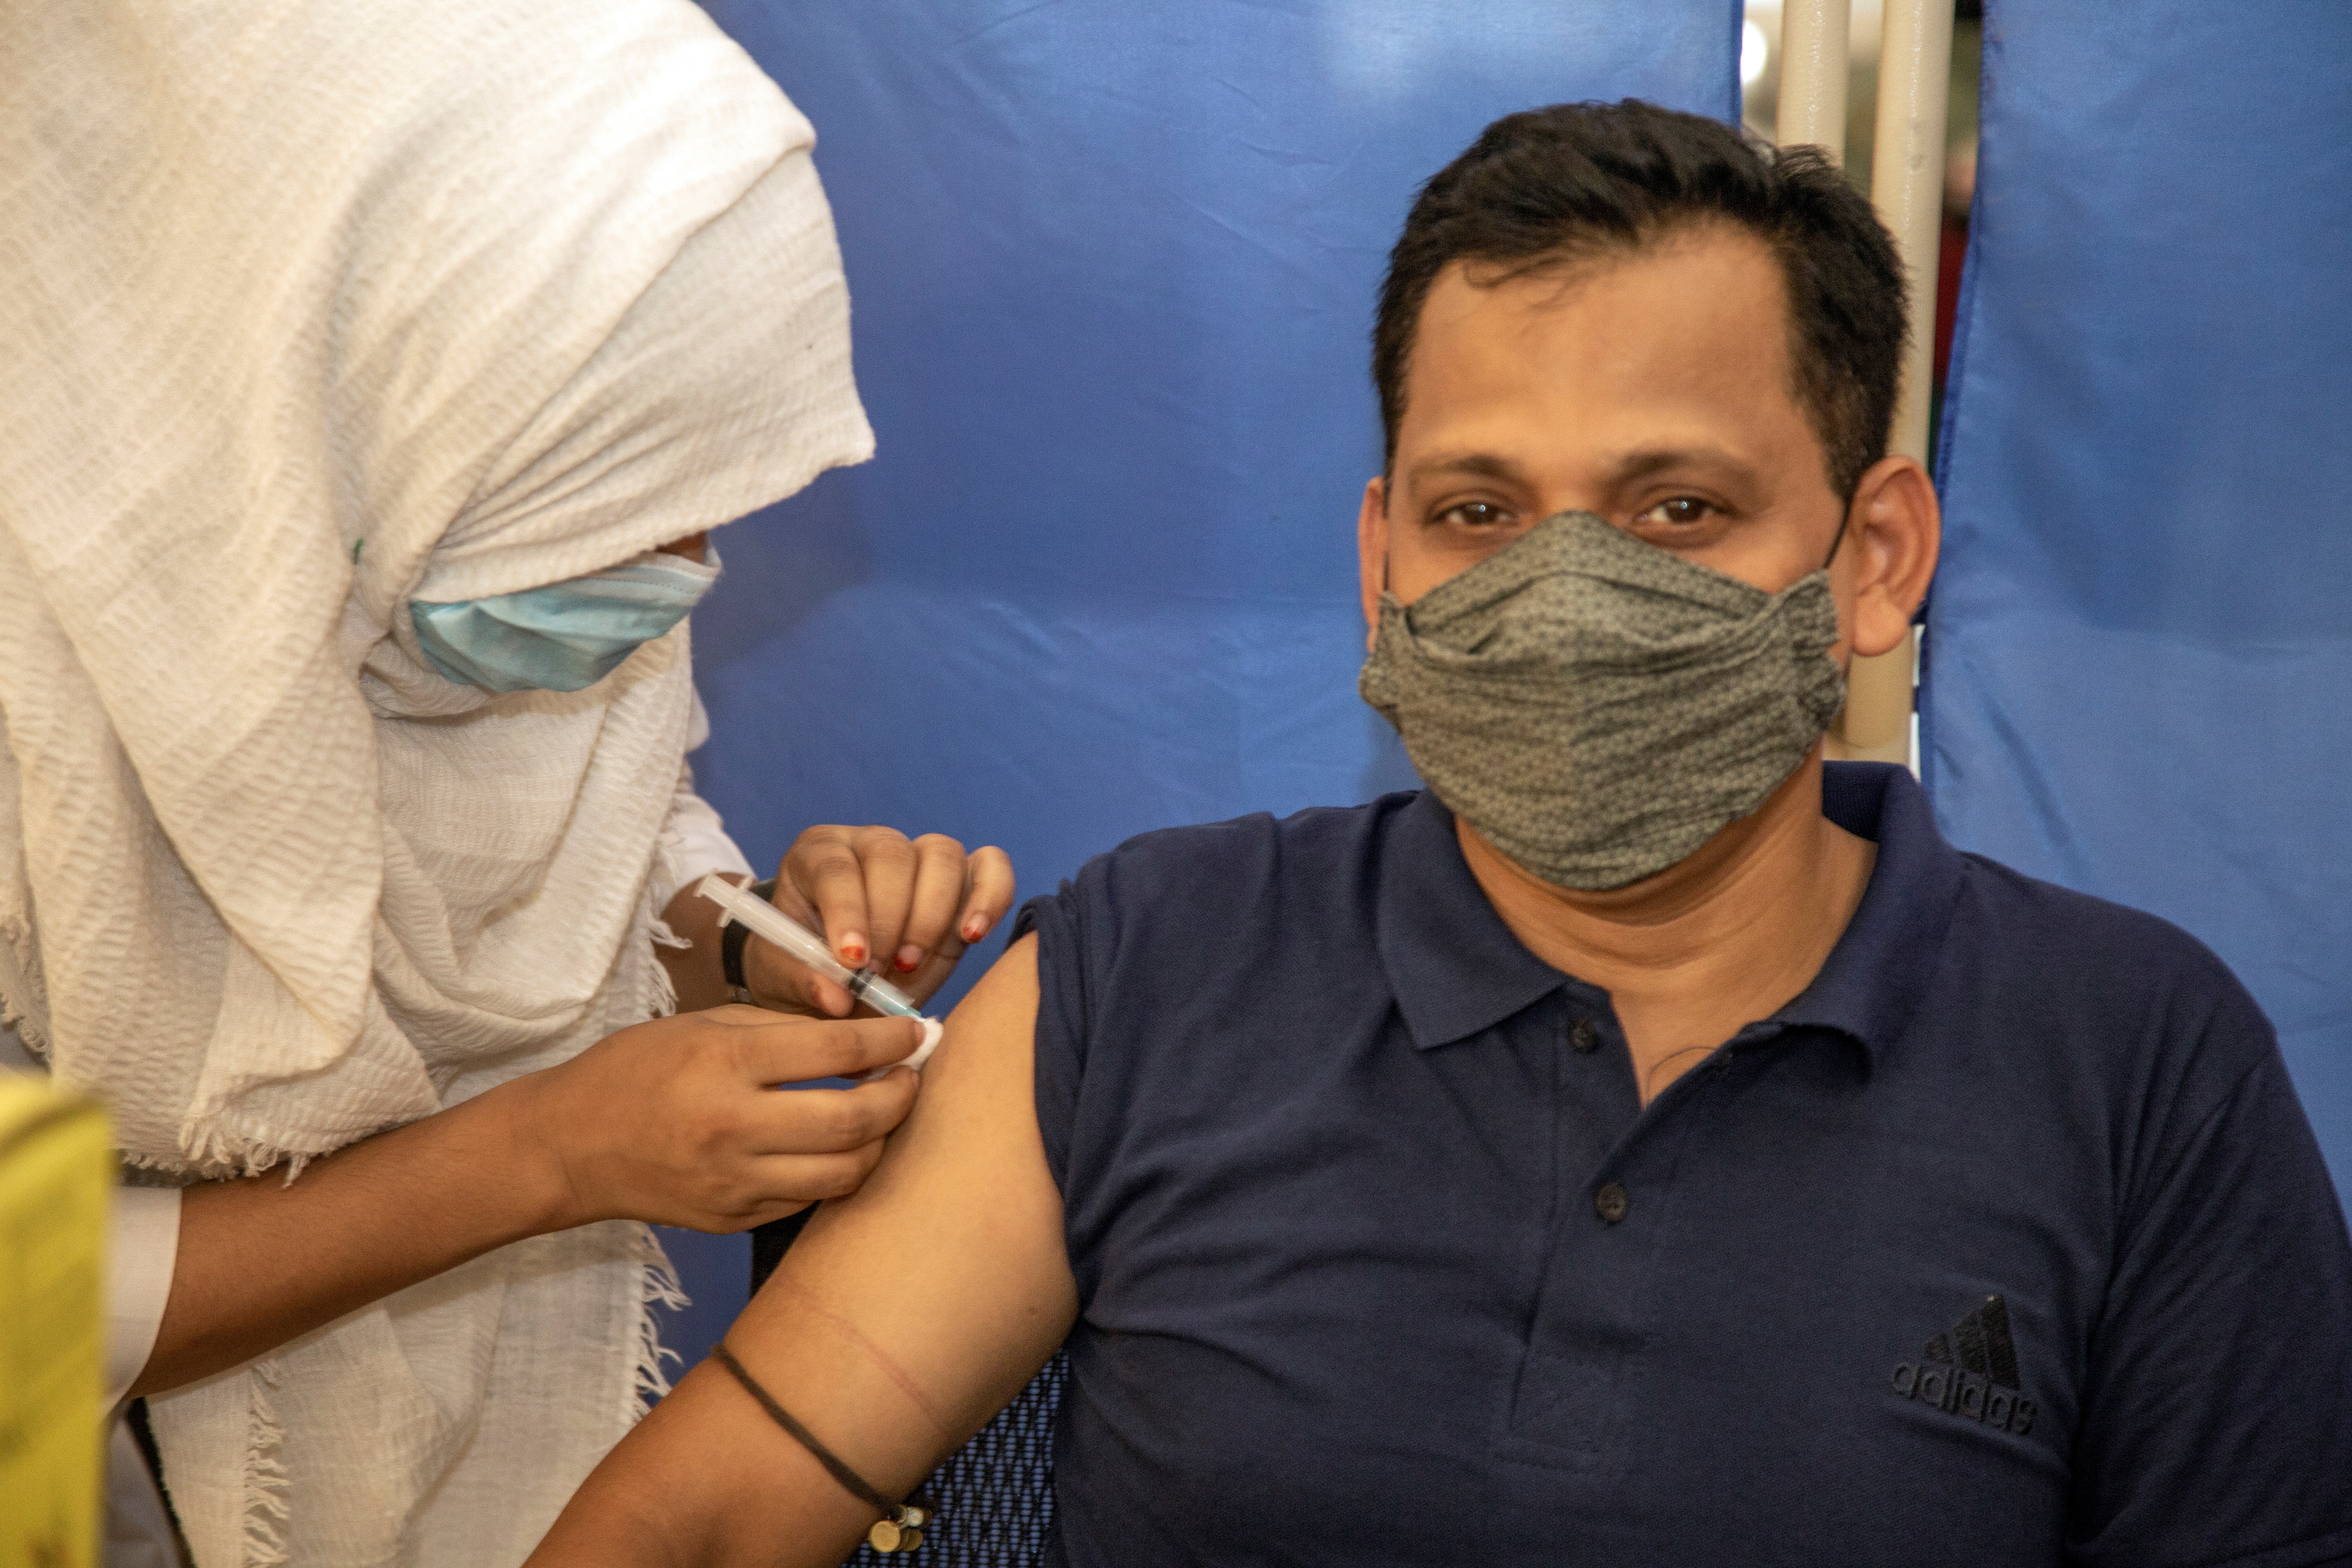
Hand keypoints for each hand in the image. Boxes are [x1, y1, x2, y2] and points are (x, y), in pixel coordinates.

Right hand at [497, 1007, 929, 1232]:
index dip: (891, 1039)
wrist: (568, 1146)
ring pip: (844, 1172)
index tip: (919, 1032)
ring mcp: (735, 1183)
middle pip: (854, 1120)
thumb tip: (861, 1030)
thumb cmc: (635, 1070)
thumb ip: (783, 1028)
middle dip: (900, 1096)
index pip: (836, 1049)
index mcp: (725, 1065)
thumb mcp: (704, 1023)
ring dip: (879, 1142)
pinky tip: (837, 1147)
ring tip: (882, 1114)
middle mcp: (734, 1128)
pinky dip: (836, 1172)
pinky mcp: (733, 1219)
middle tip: (911, 1076)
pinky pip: (810, 1199)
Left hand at [746, 826, 1014, 1015]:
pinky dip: (990, 896)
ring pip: (942, 856)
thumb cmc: (806, 971)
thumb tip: (838, 998)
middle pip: (892, 856)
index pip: (835, 867)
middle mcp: (870, 843)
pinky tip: (972, 935)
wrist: (839, 982)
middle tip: (877, 972)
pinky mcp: (963, 877)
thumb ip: (805, 983)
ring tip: (910, 964)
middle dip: (889, 920)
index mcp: (817, 855)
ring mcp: (920, 855)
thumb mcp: (786, 979)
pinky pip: (990, 865)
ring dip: (932, 915)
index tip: (852, 960)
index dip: (847, 911)